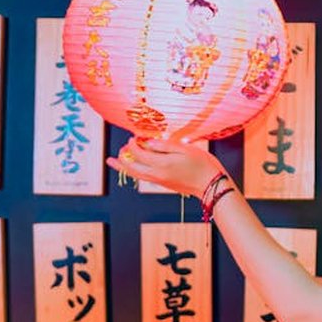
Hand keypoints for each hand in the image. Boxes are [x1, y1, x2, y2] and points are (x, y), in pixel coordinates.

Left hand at [106, 137, 223, 197]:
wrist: (211, 185)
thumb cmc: (202, 164)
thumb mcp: (184, 148)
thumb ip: (163, 145)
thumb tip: (147, 142)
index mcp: (161, 164)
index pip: (138, 153)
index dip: (133, 143)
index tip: (133, 136)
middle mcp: (156, 174)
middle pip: (131, 167)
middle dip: (123, 156)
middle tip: (121, 147)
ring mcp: (159, 181)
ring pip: (134, 174)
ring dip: (122, 166)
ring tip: (111, 161)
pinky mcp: (163, 184)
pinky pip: (142, 177)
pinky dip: (133, 171)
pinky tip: (131, 168)